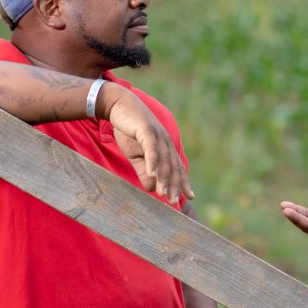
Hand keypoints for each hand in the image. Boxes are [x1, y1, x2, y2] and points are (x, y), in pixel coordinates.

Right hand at [103, 86, 193, 204]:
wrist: (118, 106)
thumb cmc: (129, 130)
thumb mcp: (136, 155)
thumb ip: (144, 171)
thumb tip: (151, 188)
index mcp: (165, 147)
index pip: (176, 167)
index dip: (183, 181)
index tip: (189, 197)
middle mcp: (165, 141)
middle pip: (172, 166)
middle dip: (174, 185)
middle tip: (173, 201)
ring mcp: (157, 135)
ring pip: (163, 160)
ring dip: (163, 178)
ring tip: (163, 194)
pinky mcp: (146, 130)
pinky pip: (151, 148)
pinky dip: (153, 162)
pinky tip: (152, 175)